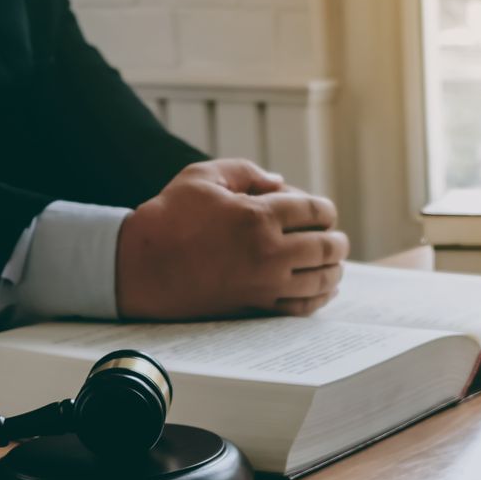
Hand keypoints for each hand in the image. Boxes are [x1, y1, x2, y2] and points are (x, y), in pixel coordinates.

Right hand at [116, 159, 349, 319]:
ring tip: (335, 264)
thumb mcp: (204, 176)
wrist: (142, 266)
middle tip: (338, 240)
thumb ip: (247, 172)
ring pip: (321, 280)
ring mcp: (265, 283)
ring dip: (335, 270)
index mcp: (258, 215)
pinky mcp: (257, 307)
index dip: (325, 210)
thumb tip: (282, 183)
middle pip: (327, 247)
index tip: (324, 213)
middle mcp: (268, 251)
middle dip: (337, 242)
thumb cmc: (169, 216)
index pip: (315, 212)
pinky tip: (325, 289)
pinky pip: (302, 307)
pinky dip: (320, 298)